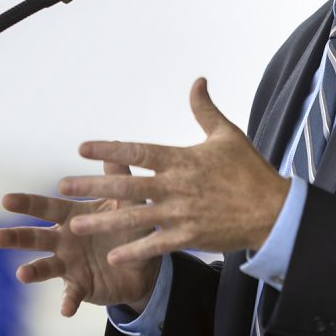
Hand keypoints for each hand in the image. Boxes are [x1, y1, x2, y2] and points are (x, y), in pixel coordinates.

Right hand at [0, 160, 159, 316]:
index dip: (27, 204)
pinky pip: (71, 295)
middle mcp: (64, 240)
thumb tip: (112, 146)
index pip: (46, 207)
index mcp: (72, 216)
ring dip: (33, 271)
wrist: (143, 263)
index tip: (5, 200)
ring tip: (22, 274)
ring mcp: (69, 265)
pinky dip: (68, 302)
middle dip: (16, 237)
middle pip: (36, 237)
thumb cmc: (129, 225)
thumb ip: (117, 177)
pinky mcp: (80, 286)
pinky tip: (66, 310)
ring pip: (45, 267)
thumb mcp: (127, 201)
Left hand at [57, 77, 290, 264]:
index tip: (82, 147)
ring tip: (75, 224)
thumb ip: (205, 110)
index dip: (108, 148)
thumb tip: (198, 81)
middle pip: (126, 184)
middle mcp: (177, 186)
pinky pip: (155, 245)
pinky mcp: (189, 237)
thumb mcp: (227, 135)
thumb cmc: (249, 170)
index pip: (138, 151)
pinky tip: (112, 254)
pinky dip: (134, 250)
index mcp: (182, 159)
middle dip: (92, 185)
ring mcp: (181, 214)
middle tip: (63, 186)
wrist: (271, 209)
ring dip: (103, 219)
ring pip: (134, 216)